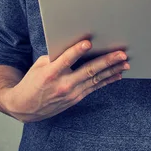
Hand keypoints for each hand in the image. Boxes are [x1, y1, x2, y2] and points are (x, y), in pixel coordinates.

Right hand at [1, 41, 128, 121]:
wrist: (25, 107)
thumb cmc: (32, 81)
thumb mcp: (39, 65)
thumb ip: (56, 56)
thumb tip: (74, 45)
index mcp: (50, 73)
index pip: (65, 60)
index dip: (77, 51)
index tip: (88, 42)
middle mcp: (63, 84)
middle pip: (88, 71)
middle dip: (107, 61)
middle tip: (121, 54)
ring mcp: (71, 93)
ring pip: (96, 79)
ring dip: (112, 71)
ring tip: (125, 63)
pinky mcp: (76, 98)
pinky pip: (94, 87)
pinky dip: (107, 80)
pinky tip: (117, 74)